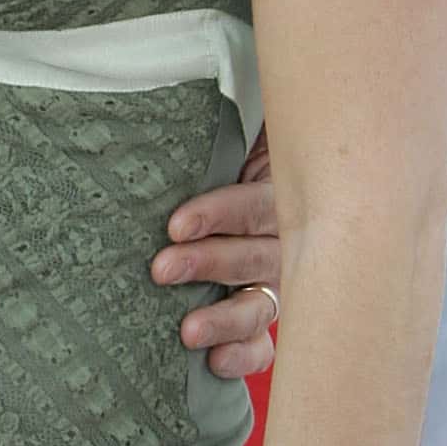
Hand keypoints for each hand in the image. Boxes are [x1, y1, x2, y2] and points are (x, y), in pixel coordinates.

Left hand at [154, 133, 279, 376]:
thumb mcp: (230, 137)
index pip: (254, 205)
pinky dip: (243, 356)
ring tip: (188, 331)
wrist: (238, 187)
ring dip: (225, 318)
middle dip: (209, 264)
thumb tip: (195, 83)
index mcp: (278, 194)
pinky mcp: (260, 319)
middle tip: (161, 269)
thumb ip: (221, 128)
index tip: (175, 226)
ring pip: (260, 305)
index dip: (218, 214)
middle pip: (256, 256)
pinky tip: (215, 362)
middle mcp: (285, 241)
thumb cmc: (222, 160)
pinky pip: (262, 345)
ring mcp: (275, 283)